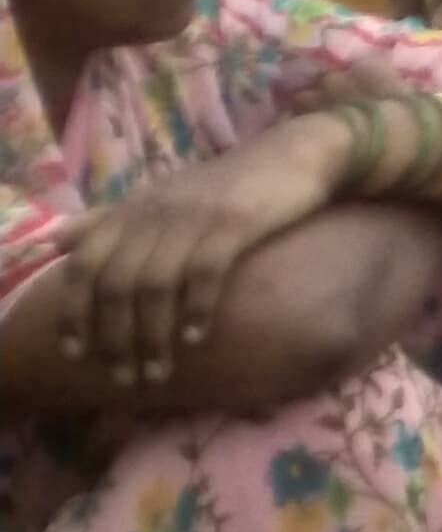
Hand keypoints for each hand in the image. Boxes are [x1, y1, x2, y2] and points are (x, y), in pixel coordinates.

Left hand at [53, 117, 350, 390]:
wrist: (295, 154)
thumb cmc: (228, 183)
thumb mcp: (161, 196)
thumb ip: (110, 219)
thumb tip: (57, 239)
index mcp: (133, 210)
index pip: (84, 264)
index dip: (73, 311)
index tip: (77, 353)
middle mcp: (155, 213)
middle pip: (116, 284)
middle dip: (115, 338)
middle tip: (127, 377)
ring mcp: (194, 217)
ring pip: (155, 286)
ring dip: (152, 336)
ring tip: (159, 372)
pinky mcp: (235, 223)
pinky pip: (205, 272)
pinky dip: (196, 309)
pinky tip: (196, 338)